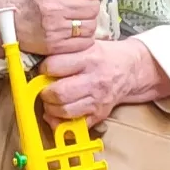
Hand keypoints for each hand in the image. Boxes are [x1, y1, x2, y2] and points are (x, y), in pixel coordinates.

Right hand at [0, 0, 108, 76]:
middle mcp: (53, 6)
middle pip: (93, 6)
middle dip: (90, 6)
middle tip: (78, 6)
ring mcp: (54, 27)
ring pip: (90, 25)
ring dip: (86, 22)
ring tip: (73, 19)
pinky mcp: (54, 45)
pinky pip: (83, 42)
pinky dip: (81, 38)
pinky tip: (71, 32)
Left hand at [34, 35, 169, 121]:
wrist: (131, 69)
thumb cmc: (104, 56)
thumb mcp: (87, 44)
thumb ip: (65, 51)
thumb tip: (38, 62)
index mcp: (89, 58)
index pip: (55, 66)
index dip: (44, 68)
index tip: (44, 70)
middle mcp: (94, 79)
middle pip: (59, 92)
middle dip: (45, 93)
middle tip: (44, 89)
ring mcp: (98, 99)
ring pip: (65, 110)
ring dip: (51, 109)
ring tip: (51, 102)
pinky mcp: (100, 114)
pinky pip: (76, 125)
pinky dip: (62, 124)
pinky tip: (59, 115)